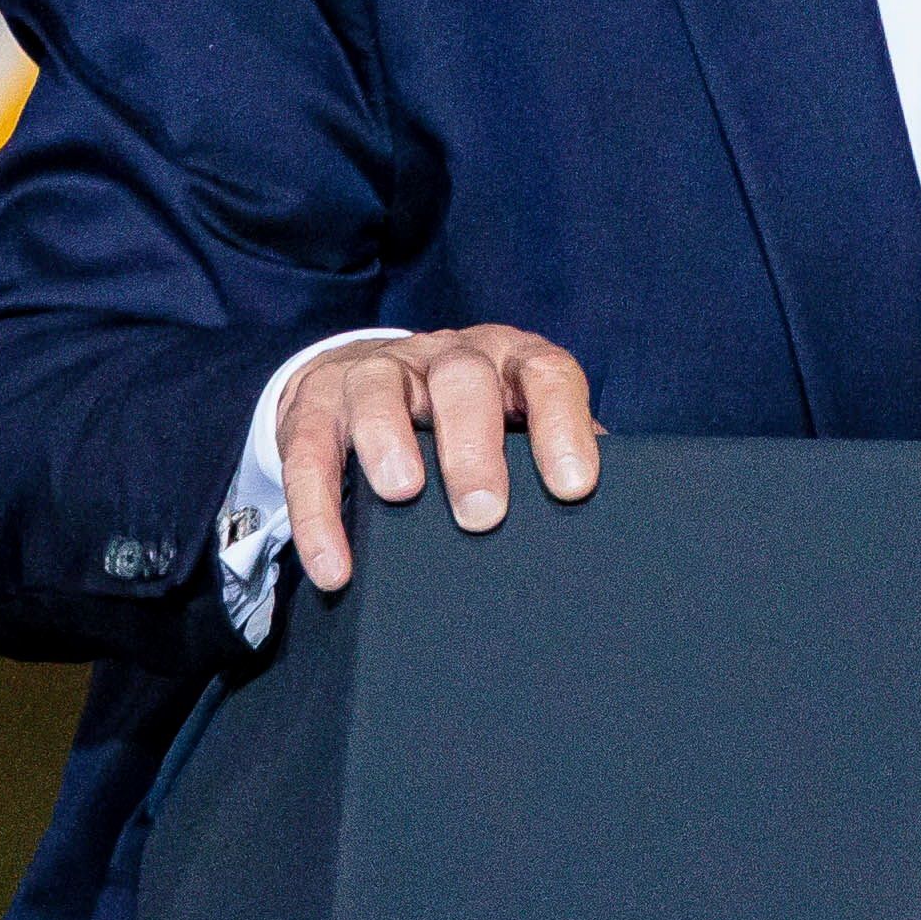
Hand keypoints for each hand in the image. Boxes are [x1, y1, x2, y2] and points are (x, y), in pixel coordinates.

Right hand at [278, 324, 600, 592]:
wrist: (366, 385)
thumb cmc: (467, 420)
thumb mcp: (513, 423)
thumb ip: (554, 456)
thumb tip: (611, 518)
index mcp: (509, 360)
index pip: (548, 375)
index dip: (563, 426)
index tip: (574, 487)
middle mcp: (445, 355)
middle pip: (464, 379)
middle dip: (474, 444)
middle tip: (484, 511)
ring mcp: (376, 372)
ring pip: (380, 391)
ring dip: (390, 442)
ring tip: (404, 495)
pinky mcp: (314, 403)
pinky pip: (308, 451)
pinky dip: (318, 510)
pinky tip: (335, 565)